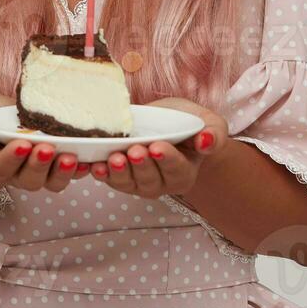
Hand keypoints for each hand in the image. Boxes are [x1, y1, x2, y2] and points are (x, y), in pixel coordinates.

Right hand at [0, 93, 90, 192]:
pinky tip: (88, 161)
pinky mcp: (55, 164)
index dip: (11, 159)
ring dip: (62, 172)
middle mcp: (15, 174)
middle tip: (47, 148)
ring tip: (70, 157)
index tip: (22, 144)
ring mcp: (37, 171)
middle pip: (28, 180)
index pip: (0, 167)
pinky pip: (69, 173)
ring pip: (51, 182)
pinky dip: (79, 169)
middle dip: (39, 165)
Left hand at [92, 97, 227, 197]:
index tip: (156, 146)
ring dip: (118, 172)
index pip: (176, 168)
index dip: (166, 159)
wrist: (170, 124)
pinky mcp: (120, 177)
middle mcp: (162, 183)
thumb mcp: (210, 123)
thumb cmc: (192, 125)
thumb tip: (206, 141)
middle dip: (140, 166)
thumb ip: (214, 134)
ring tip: (113, 158)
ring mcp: (139, 182)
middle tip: (134, 151)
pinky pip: (109, 178)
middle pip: (150, 180)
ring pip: (128, 183)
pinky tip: (93, 164)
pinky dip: (100, 172)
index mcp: (185, 172)